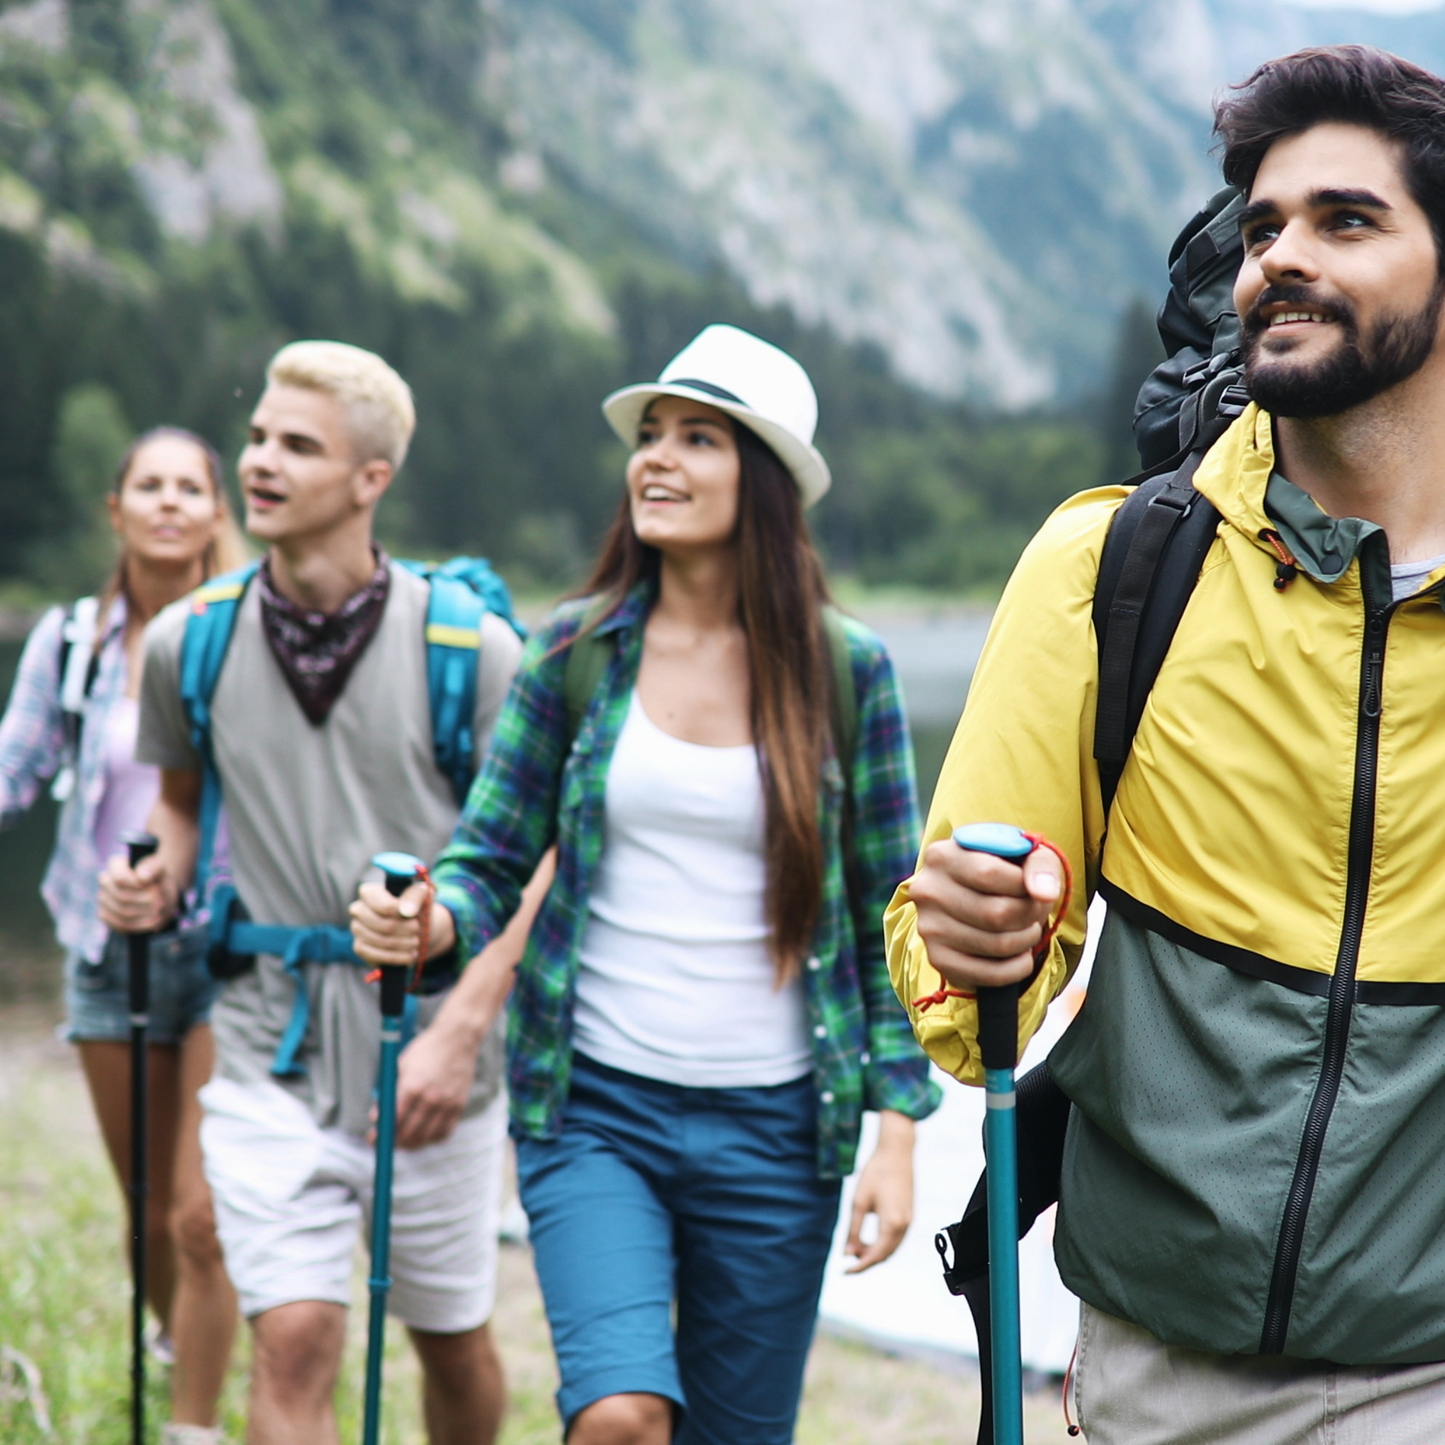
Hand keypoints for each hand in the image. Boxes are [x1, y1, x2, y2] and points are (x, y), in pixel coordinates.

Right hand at [97, 851, 176, 933]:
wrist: (159, 894)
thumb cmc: (158, 878)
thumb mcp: (161, 869)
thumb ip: (153, 868)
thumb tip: (142, 876)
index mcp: (116, 865)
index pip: (120, 878)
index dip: (138, 886)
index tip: (155, 888)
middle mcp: (105, 882)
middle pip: (122, 898)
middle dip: (146, 902)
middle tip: (161, 901)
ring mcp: (103, 899)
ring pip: (122, 913)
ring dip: (145, 914)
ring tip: (159, 910)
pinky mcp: (107, 916)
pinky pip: (120, 925)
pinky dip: (141, 925)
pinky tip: (154, 921)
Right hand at [349, 881, 456, 965]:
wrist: (415, 928)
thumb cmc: (415, 908)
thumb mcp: (420, 896)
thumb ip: (415, 896)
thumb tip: (406, 911)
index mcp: (369, 892)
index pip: (384, 905)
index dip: (400, 913)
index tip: (414, 915)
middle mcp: (358, 909)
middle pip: (384, 925)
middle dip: (406, 930)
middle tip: (417, 929)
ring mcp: (357, 929)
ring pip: (382, 941)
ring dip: (404, 944)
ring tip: (416, 942)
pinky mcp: (359, 947)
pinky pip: (377, 955)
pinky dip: (397, 957)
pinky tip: (409, 955)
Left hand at [384, 1018, 477, 1149]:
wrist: (458, 1038)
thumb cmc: (426, 1050)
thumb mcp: (401, 1066)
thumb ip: (389, 1092)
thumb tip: (377, 1117)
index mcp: (411, 1086)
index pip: (393, 1121)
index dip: (381, 1134)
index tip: (374, 1139)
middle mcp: (429, 1098)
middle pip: (408, 1133)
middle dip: (394, 1142)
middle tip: (387, 1142)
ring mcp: (446, 1103)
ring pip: (426, 1137)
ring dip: (412, 1144)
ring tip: (404, 1142)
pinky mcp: (459, 1106)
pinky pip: (444, 1133)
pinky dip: (432, 1139)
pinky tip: (424, 1136)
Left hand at [845, 1111, 914, 1271]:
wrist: (896, 1152)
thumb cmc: (875, 1173)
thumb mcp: (859, 1202)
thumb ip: (853, 1230)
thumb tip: (847, 1253)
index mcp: (892, 1224)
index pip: (875, 1256)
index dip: (860, 1266)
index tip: (845, 1271)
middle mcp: (904, 1225)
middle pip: (886, 1255)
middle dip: (867, 1260)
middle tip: (848, 1258)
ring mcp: (909, 1220)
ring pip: (892, 1248)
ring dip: (876, 1252)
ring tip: (856, 1248)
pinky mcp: (909, 1214)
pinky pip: (897, 1238)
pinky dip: (884, 1243)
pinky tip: (870, 1239)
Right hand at [908, 839, 1060, 991]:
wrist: (973, 897)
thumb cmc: (1003, 871)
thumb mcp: (1024, 855)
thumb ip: (1040, 865)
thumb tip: (1044, 893)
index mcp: (941, 855)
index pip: (988, 873)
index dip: (1024, 886)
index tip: (1033, 888)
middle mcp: (927, 890)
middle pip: (996, 913)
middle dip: (1030, 915)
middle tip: (1036, 912)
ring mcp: (928, 927)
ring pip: (998, 944)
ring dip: (1027, 940)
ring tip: (1028, 928)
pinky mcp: (937, 959)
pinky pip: (989, 974)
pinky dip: (1018, 968)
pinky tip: (1021, 954)